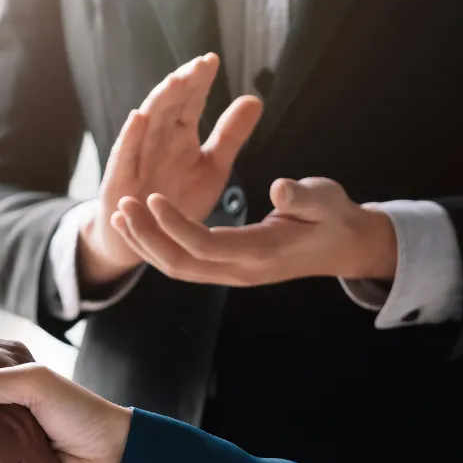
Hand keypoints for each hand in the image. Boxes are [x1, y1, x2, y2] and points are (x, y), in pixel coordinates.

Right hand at [78, 53, 261, 294]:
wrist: (149, 238)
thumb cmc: (178, 199)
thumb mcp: (213, 167)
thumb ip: (231, 135)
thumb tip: (255, 98)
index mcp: (180, 134)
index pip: (190, 101)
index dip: (199, 81)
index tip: (212, 60)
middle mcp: (158, 139)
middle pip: (169, 105)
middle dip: (182, 85)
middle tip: (198, 65)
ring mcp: (138, 156)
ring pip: (147, 123)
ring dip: (159, 102)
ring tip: (174, 81)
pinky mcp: (121, 178)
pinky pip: (124, 155)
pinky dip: (130, 136)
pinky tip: (137, 117)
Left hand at [118, 175, 397, 287]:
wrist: (343, 247)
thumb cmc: (335, 218)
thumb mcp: (327, 200)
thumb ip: (304, 197)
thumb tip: (282, 189)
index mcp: (261, 253)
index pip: (206, 245)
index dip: (175, 225)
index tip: (152, 198)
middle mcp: (240, 270)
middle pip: (181, 263)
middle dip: (147, 237)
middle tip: (121, 206)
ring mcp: (231, 273)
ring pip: (177, 267)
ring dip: (145, 243)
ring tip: (119, 214)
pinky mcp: (226, 268)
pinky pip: (184, 263)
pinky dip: (157, 246)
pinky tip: (140, 225)